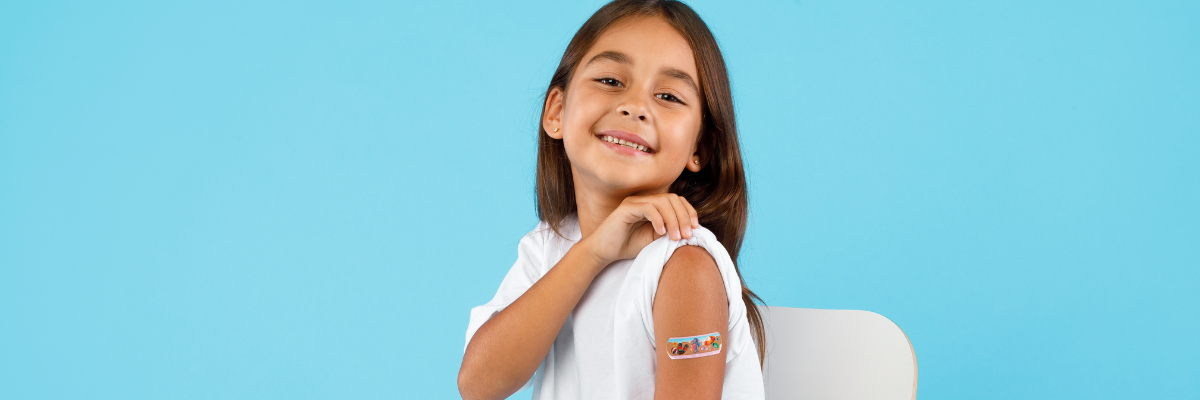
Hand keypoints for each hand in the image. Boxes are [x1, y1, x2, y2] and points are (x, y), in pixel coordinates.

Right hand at [582, 193, 699, 265]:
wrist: (604, 252)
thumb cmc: (628, 245)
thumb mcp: (655, 239)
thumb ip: (669, 231)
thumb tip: (689, 230)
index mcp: (653, 205)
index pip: (677, 200)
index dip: (689, 212)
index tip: (695, 229)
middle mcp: (645, 199)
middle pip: (672, 199)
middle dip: (683, 217)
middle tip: (687, 235)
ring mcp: (635, 202)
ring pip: (662, 202)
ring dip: (673, 220)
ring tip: (676, 237)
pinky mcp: (626, 208)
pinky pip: (648, 208)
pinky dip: (658, 219)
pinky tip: (660, 233)